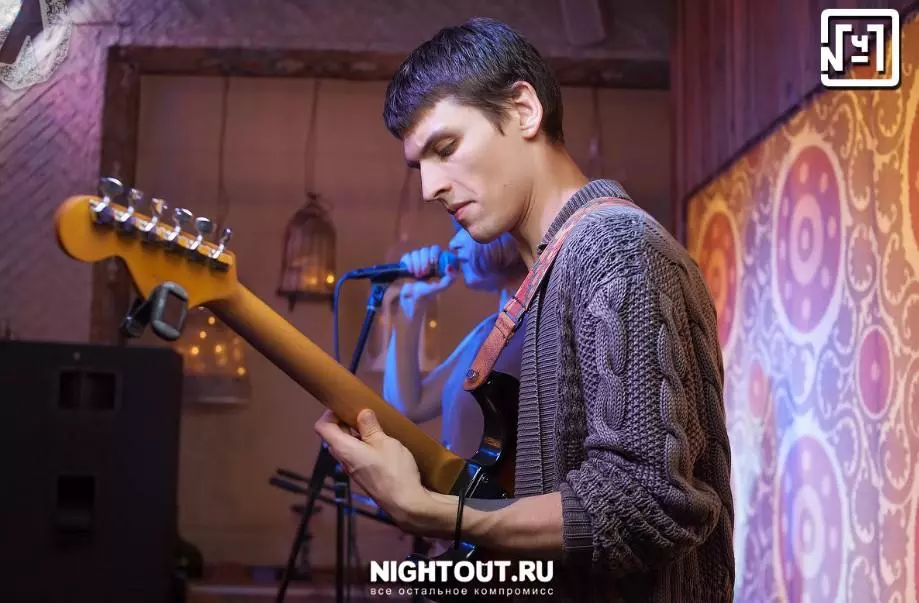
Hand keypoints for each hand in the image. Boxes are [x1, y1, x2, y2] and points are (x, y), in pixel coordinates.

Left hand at [314, 409, 434, 533]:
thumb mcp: (384, 443)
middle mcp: (344, 460)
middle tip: (364, 414)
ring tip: (376, 428)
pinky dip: (364, 447)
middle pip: (334, 437)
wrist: (406, 504)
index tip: (346, 407)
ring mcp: (354, 471)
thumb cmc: (394, 470)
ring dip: (357, 435)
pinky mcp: (365, 477)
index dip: (329, 414)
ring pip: (347, 447)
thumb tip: (362, 413)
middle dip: (345, 422)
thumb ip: (371, 427)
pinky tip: (383, 445)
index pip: (322, 427)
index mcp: (344, 449)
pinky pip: (357, 457)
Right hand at [400, 245, 457, 296]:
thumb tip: (449, 266)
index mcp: (436, 262)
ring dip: (416, 264)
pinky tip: (411, 272)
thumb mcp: (441, 287)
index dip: (434, 253)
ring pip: (415, 253)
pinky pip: (407, 256)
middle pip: (425, 250)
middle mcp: (426, 260)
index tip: (433, 262)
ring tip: (418, 275)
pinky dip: (408, 263)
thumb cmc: (428, 294)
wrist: (412, 300)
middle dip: (424, 260)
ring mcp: (416, 261)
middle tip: (424, 272)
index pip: (435, 249)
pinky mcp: (407, 264)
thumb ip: (449, 279)